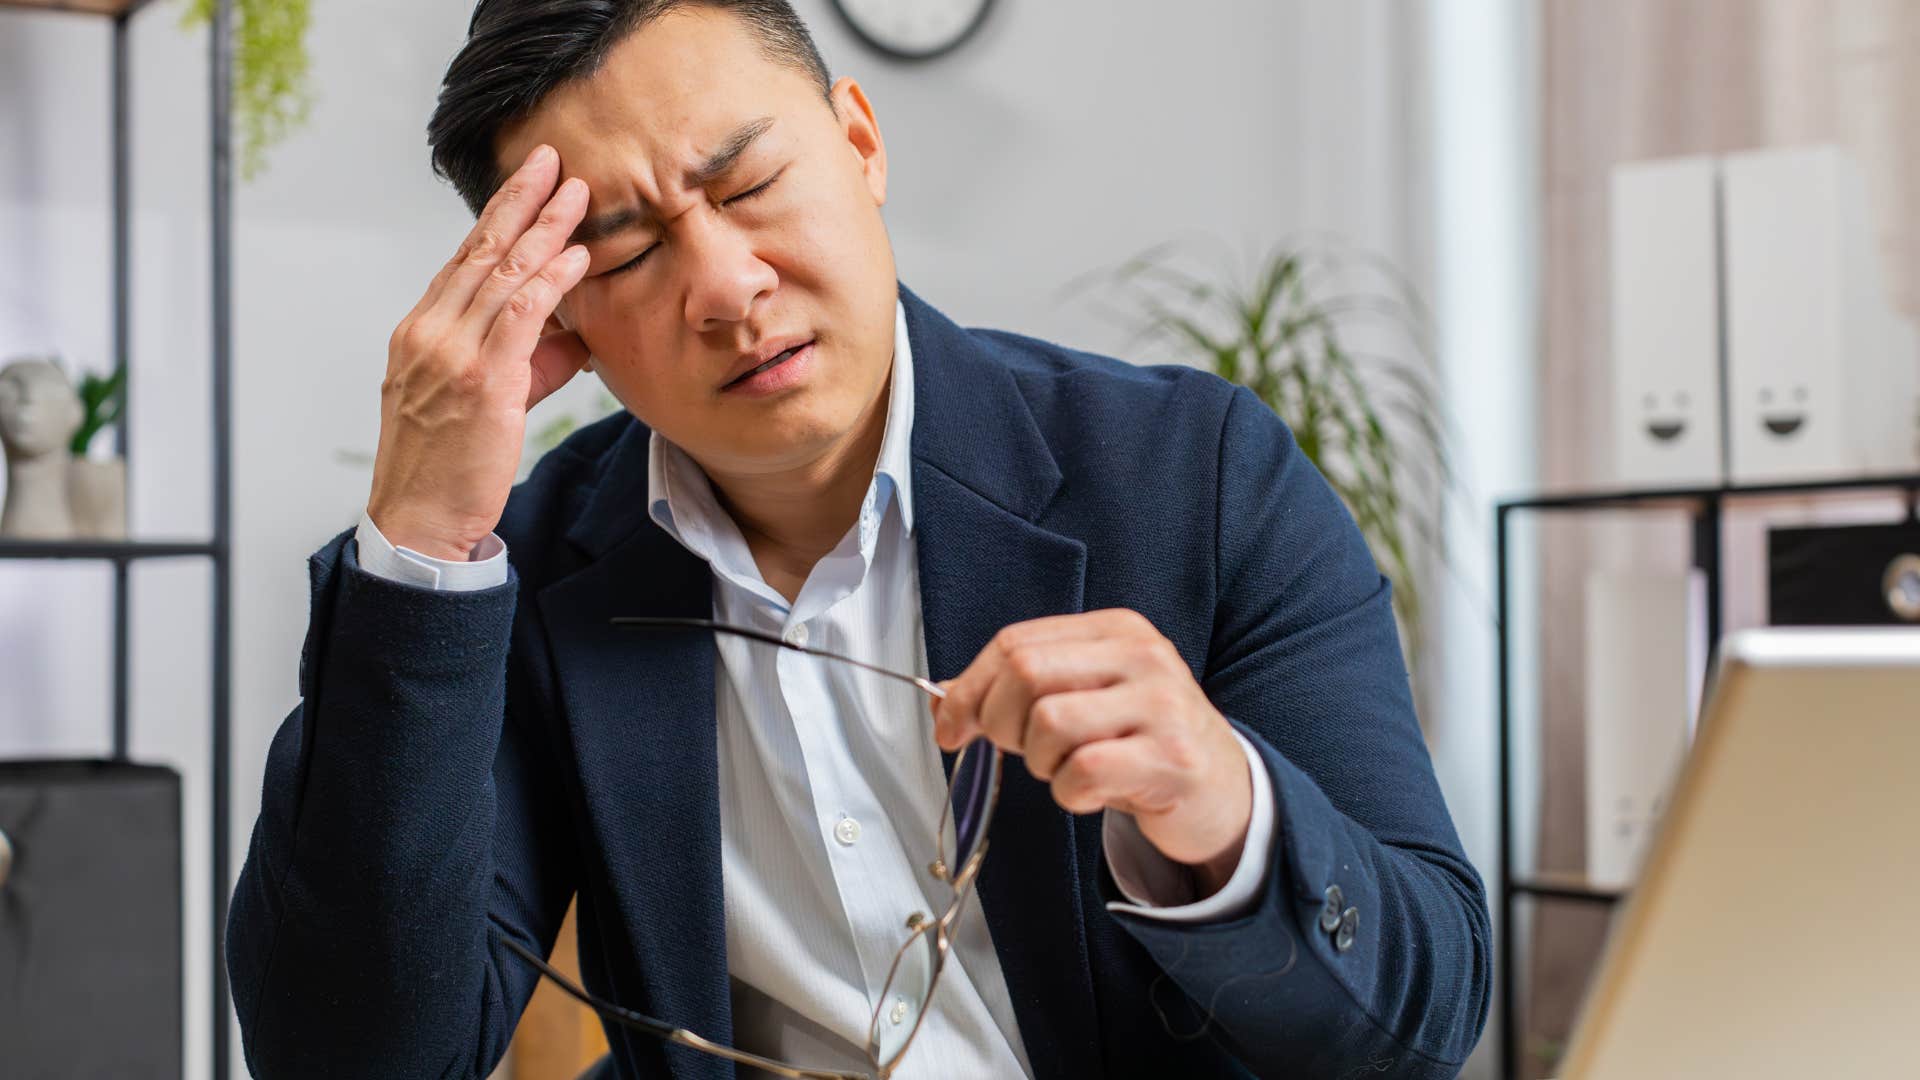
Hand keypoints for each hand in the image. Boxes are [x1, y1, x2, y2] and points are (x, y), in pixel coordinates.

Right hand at [367, 143, 594, 559]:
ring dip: (544, 229)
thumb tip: (573, 338)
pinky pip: (520, 318)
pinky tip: (576, 256)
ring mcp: (452, 355)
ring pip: (501, 276)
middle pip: (479, 251)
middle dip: (519, 201)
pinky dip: (550, 283)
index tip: (528, 183)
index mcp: (421, 332)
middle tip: (551, 160)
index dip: (498, 217)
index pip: (463, 261)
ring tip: (577, 194)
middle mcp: (430, 333)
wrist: (418, 521)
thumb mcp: (484, 402)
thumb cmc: (448, 467)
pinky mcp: (482, 382)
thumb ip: (527, 363)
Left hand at [930, 609, 1253, 892]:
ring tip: (1069, 769)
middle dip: (999, 724)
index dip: (968, 689)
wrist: (1223, 789)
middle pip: (1025, 674)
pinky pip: (1083, 772)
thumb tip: (946, 700)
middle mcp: (1142, 656)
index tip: (950, 727)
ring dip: (1042, 763)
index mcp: (1116, 630)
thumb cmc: (1144, 741)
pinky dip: (1070, 793)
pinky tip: (1094, 791)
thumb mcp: (1089, 697)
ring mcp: (1162, 704)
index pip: (1016, 643)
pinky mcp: (1171, 758)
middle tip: (1020, 751)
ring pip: (1049, 723)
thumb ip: (1024, 689)